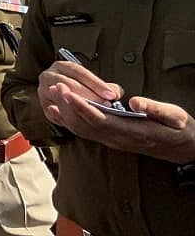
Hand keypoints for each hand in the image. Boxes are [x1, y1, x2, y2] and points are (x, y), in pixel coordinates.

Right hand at [37, 60, 123, 127]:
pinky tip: (85, 120)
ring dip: (81, 106)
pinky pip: (59, 113)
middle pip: (69, 84)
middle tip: (107, 105)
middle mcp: (48, 76)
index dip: (96, 84)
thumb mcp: (92, 83)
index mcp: (61, 66)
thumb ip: (105, 87)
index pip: (79, 72)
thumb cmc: (80, 87)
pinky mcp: (45, 107)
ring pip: (63, 99)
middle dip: (90, 96)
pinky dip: (73, 117)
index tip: (111, 95)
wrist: (64, 94)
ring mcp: (44, 91)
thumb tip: (115, 94)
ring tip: (97, 112)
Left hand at [48, 84, 194, 162]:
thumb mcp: (176, 117)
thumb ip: (156, 109)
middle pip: (86, 125)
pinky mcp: (110, 139)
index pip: (100, 121)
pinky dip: (69, 120)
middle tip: (55, 86)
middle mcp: (118, 139)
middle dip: (68, 106)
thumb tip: (134, 101)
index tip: (68, 93)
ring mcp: (112, 141)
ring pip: (82, 129)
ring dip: (65, 111)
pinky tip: (58, 109)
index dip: (82, 107)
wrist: (183, 149)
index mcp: (133, 132)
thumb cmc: (180, 130)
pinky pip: (85, 131)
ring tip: (54, 92)